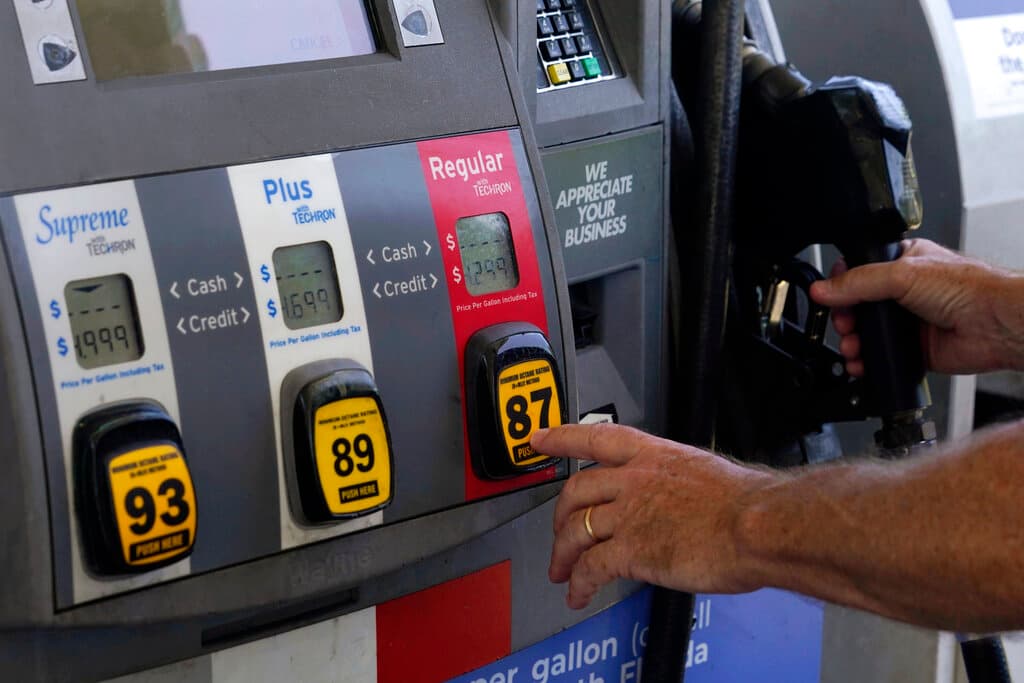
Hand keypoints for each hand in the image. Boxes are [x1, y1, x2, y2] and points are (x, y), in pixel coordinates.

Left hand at [535, 423, 773, 609]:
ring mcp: (629, 514)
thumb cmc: (746, 504)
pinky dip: (580, 583)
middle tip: (557, 531)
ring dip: (563, 554)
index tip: (541, 439)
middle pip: (576, 491)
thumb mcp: (705, 473)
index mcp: (653, 455)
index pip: (595, 437)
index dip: (562, 438)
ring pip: (576, 530)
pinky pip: (590, 567)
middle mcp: (634, 480)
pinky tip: (580, 594)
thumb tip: (677, 498)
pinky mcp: (630, 550)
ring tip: (562, 571)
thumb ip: (678, 483)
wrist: (758, 525)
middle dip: (559, 515)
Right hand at [810, 238, 1023, 374]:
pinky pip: (882, 358)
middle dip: (844, 319)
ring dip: (853, 343)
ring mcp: (909, 322)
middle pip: (858, 307)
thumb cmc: (969, 288)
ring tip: (852, 347)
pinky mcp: (915, 350)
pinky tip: (861, 363)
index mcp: (902, 263)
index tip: (830, 298)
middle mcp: (904, 292)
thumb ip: (858, 282)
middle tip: (844, 325)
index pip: (858, 272)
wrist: (997, 324)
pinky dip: (867, 363)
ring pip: (868, 334)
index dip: (841, 285)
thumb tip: (823, 289)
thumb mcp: (902, 274)